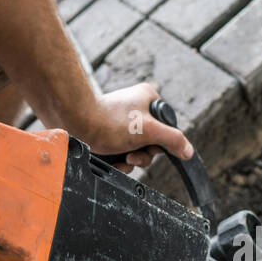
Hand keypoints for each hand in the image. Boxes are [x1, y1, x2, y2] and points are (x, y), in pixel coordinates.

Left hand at [77, 83, 193, 170]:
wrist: (72, 124)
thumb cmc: (109, 121)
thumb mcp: (148, 130)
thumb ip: (172, 140)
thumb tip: (189, 151)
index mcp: (149, 99)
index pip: (168, 127)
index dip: (161, 142)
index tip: (149, 144)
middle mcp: (136, 109)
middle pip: (153, 141)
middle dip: (144, 154)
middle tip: (132, 153)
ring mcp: (122, 123)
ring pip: (138, 150)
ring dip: (132, 161)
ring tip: (121, 157)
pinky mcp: (109, 134)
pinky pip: (123, 153)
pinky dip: (119, 162)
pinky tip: (112, 161)